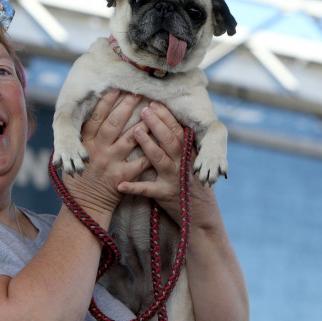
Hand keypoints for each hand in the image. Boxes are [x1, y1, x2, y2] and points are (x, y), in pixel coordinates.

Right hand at [61, 90, 148, 221]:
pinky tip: (160, 140)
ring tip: (152, 111)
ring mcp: (110, 163)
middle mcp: (97, 151)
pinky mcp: (122, 177)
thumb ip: (80, 137)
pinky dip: (150, 151)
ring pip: (129, 139)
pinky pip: (140, 162)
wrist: (85, 206)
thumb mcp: (73, 155)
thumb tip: (85, 114)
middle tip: (137, 92)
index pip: (95, 118)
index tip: (116, 89)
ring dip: (142, 124)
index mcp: (85, 144)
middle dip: (126, 106)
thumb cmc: (80, 178)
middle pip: (113, 124)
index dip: (106, 102)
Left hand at [117, 101, 219, 226]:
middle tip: (143, 109)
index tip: (154, 103)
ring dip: (147, 144)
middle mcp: (182, 164)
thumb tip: (171, 122)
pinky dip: (133, 187)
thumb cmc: (194, 186)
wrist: (201, 217)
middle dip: (156, 123)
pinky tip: (120, 184)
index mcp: (189, 154)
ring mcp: (174, 180)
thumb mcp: (194, 164)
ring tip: (134, 131)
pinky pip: (147, 190)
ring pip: (159, 159)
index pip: (178, 131)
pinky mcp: (164, 195)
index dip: (166, 117)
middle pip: (169, 140)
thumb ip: (184, 146)